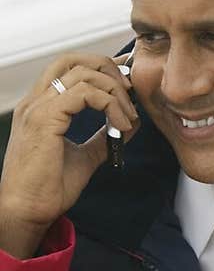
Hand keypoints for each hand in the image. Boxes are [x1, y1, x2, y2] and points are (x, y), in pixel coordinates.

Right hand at [0, 52, 137, 257]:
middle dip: (108, 68)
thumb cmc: (48, 188)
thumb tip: (129, 124)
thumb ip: (102, 136)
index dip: (101, 67)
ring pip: (82, 73)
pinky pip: (84, 94)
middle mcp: (36, 101)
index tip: (127, 81)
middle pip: (73, 59)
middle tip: (130, 91)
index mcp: (41, 107)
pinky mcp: (45, 119)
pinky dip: (109, 104)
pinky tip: (120, 124)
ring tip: (128, 115)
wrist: (27, 210)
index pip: (69, 68)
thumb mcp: (85, 156)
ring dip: (113, 90)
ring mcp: (38, 108)